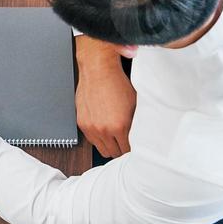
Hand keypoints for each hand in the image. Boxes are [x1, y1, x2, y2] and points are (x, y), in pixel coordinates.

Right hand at [74, 37, 136, 157]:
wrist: (98, 69)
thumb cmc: (117, 84)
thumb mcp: (135, 104)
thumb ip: (136, 125)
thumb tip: (140, 137)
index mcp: (119, 126)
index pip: (127, 151)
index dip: (132, 149)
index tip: (134, 146)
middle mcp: (103, 129)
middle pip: (114, 153)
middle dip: (120, 149)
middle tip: (125, 142)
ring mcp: (90, 126)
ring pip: (101, 149)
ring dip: (108, 145)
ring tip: (114, 136)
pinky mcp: (81, 122)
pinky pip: (91, 139)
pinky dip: (98, 137)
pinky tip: (104, 128)